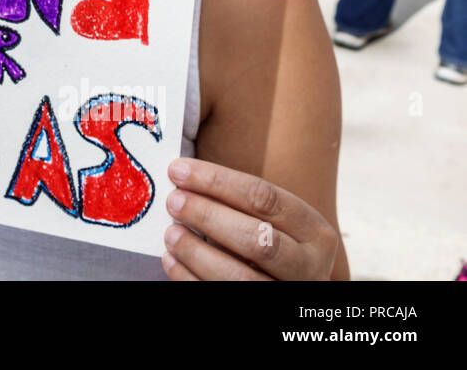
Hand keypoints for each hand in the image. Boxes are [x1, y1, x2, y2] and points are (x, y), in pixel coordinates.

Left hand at [161, 158, 339, 279]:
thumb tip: (183, 178)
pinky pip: (222, 296)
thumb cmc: (273, 243)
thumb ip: (240, 203)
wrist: (287, 284)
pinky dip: (190, 278)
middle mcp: (309, 266)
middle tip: (174, 201)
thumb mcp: (274, 221)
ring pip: (240, 276)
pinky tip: (171, 260)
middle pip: (257, 239)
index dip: (217, 181)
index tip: (179, 170)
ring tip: (171, 234)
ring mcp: (288, 293)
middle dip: (209, 216)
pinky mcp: (264, 313)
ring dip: (197, 252)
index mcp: (314, 232)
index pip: (265, 198)